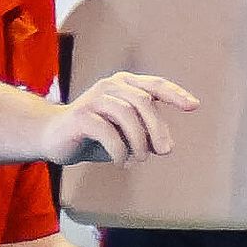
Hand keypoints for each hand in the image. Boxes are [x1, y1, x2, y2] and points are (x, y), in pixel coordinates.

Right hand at [40, 71, 199, 164]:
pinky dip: (120, 150)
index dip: (175, 94)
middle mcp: (110, 85)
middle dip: (158, 129)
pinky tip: (122, 162)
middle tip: (166, 151)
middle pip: (144, 102)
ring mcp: (94, 98)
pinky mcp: (80, 116)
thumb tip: (165, 147)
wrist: (53, 138)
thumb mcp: (125, 135)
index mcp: (125, 84)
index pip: (155, 85)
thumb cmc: (95, 135)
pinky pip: (107, 131)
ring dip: (139, 141)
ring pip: (127, 115)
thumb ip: (145, 135)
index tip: (194, 106)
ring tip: (140, 159)